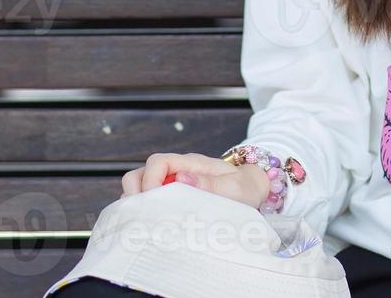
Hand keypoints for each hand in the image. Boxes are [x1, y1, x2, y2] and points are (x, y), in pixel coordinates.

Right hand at [119, 152, 272, 209]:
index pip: (157, 162)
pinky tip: (154, 228)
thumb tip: (180, 178)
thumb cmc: (245, 187)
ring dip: (139, 205)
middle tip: (145, 217)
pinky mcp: (172, 200)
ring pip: (140, 189)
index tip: (155, 202)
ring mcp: (172, 185)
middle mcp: (176, 172)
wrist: (254, 190)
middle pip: (140, 174)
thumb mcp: (234, 187)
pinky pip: (149, 203)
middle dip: (136, 194)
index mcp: (190, 164)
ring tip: (147, 224)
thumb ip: (210, 184)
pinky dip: (145, 214)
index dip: (150, 180)